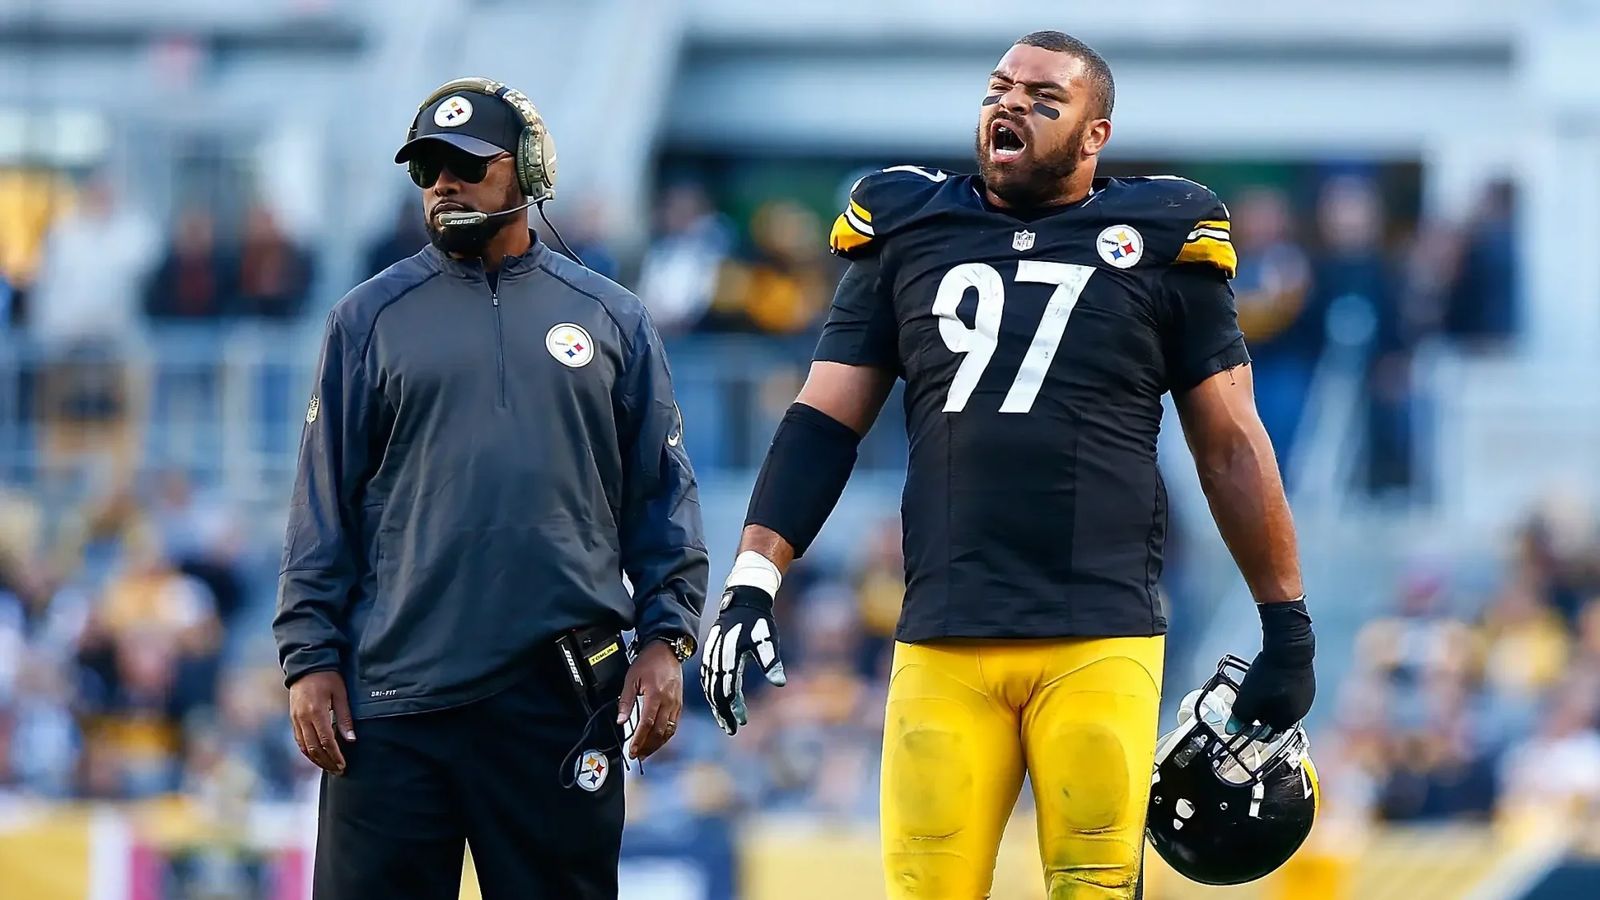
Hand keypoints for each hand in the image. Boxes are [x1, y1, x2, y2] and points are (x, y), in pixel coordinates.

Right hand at [289, 670, 354, 773]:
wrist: (307, 665)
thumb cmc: (328, 677)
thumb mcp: (341, 695)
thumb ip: (345, 718)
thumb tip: (351, 740)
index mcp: (316, 712)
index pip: (326, 741)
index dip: (335, 756)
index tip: (343, 766)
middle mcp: (303, 718)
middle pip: (313, 748)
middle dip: (326, 762)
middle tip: (339, 771)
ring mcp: (295, 719)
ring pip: (304, 747)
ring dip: (316, 760)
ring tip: (329, 768)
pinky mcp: (293, 719)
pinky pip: (299, 740)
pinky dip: (307, 751)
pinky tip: (317, 756)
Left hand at [617, 640, 683, 760]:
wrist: (667, 651)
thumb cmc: (649, 662)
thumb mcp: (631, 678)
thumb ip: (626, 700)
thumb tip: (621, 720)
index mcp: (655, 695)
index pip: (647, 724)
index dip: (639, 740)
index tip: (632, 750)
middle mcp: (668, 701)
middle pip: (659, 731)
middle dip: (648, 746)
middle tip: (637, 755)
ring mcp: (676, 704)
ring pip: (668, 731)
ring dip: (657, 744)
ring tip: (646, 752)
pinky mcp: (679, 704)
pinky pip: (674, 725)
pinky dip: (665, 736)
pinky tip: (658, 740)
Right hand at [700, 585, 785, 734]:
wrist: (743, 601)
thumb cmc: (759, 622)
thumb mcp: (768, 640)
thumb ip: (771, 662)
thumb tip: (780, 682)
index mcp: (730, 656)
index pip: (729, 688)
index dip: (734, 707)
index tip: (742, 721)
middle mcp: (717, 658)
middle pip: (716, 691)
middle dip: (723, 712)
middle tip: (732, 729)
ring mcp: (711, 656)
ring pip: (709, 686)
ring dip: (716, 705)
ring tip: (725, 721)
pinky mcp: (710, 654)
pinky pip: (708, 678)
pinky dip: (712, 693)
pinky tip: (718, 702)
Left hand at [1229, 600, 1315, 740]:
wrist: (1288, 646)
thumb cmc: (1268, 676)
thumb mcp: (1248, 699)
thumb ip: (1241, 716)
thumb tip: (1232, 729)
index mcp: (1290, 718)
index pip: (1270, 733)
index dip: (1253, 728)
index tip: (1242, 719)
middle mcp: (1302, 709)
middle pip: (1276, 718)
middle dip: (1260, 713)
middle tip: (1247, 701)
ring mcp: (1307, 693)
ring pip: (1282, 703)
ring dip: (1269, 699)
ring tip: (1257, 687)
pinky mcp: (1306, 678)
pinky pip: (1288, 689)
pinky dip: (1277, 688)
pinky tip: (1269, 677)